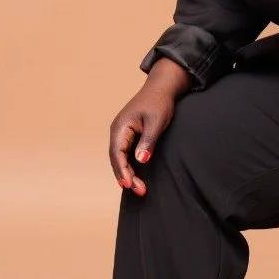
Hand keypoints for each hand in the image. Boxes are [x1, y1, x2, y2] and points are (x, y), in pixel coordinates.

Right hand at [108, 71, 178, 195]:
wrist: (162, 88)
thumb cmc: (159, 103)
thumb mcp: (156, 122)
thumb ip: (148, 141)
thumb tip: (140, 161)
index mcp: (120, 127)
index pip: (117, 153)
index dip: (122, 171)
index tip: (130, 185)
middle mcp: (117, 131)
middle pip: (117, 159)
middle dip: (126, 176)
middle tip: (140, 191)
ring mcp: (122, 133)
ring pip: (120, 158)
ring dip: (128, 173)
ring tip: (139, 189)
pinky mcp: (129, 135)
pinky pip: (125, 154)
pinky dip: (129, 166)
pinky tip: (136, 177)